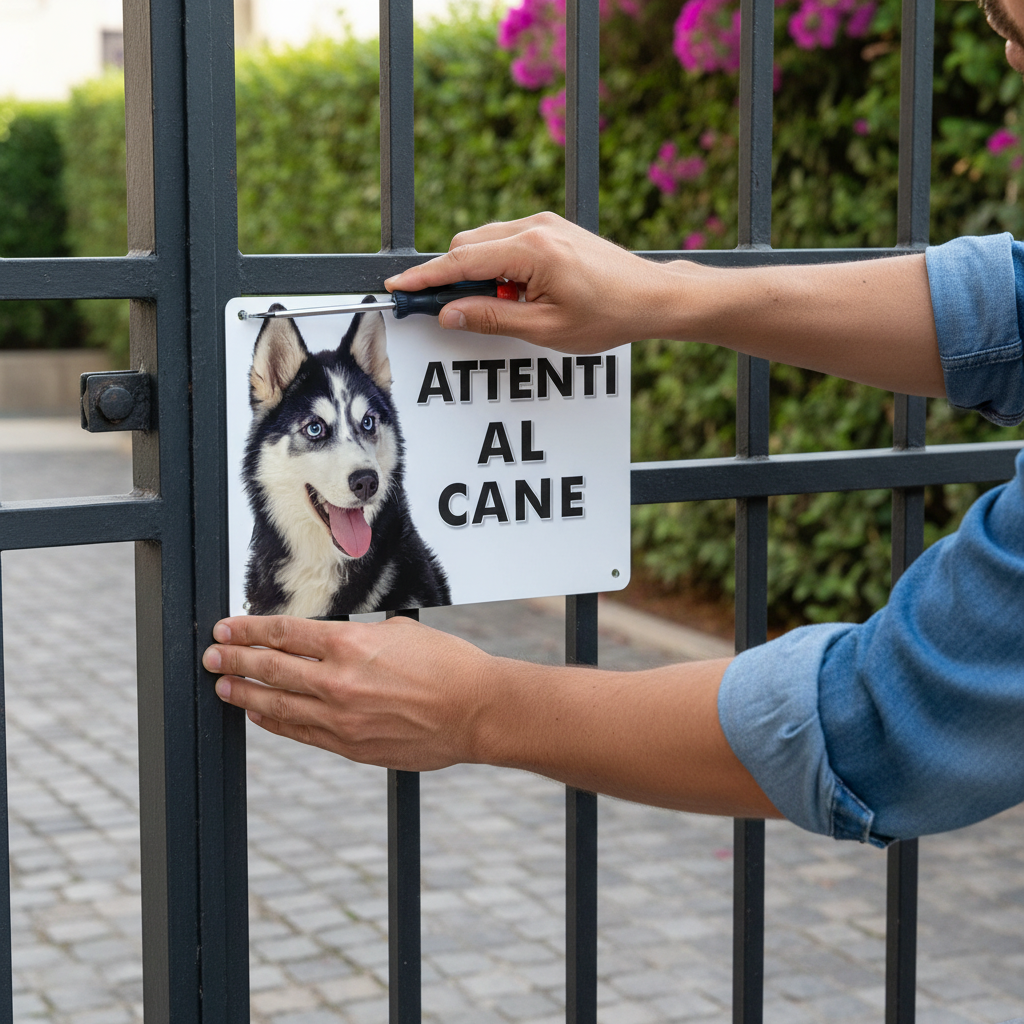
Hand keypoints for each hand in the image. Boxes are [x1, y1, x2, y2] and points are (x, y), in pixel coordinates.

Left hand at [203, 614, 495, 770]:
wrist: (476, 711)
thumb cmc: (447, 665)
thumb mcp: (399, 631)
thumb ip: (357, 638)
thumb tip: (330, 642)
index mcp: (350, 644)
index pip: (284, 633)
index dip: (249, 630)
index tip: (227, 627)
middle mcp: (338, 681)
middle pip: (271, 668)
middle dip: (236, 660)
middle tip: (211, 656)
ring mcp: (341, 718)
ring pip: (278, 704)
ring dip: (246, 693)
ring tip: (223, 687)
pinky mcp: (350, 746)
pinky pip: (301, 732)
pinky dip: (276, 721)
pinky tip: (260, 714)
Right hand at [385, 212, 693, 352]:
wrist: (652, 297)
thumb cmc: (608, 315)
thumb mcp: (545, 329)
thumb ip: (491, 318)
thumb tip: (449, 313)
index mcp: (532, 250)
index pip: (461, 261)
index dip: (426, 278)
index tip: (399, 289)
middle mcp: (535, 227)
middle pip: (468, 246)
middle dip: (450, 278)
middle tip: (446, 312)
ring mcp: (544, 224)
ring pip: (485, 243)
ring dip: (477, 275)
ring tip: (500, 310)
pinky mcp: (551, 229)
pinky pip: (507, 242)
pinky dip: (498, 268)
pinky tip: (516, 296)